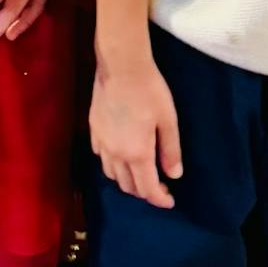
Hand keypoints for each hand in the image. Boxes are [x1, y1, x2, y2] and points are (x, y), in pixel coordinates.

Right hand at [90, 55, 182, 206]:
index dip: (160, 199)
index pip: (147, 189)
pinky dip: (112, 163)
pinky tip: (121, 153)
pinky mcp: (93, 129)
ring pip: (111, 174)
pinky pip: (101, 157)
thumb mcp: (168, 119)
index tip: (170, 200)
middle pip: (128, 186)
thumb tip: (174, 175)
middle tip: (159, 184)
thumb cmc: (149, 90)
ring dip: (126, 180)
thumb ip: (170, 150)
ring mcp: (101, 142)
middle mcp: (116, 154)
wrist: (121, 66)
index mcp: (137, 153)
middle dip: (144, 191)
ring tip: (140, 171)